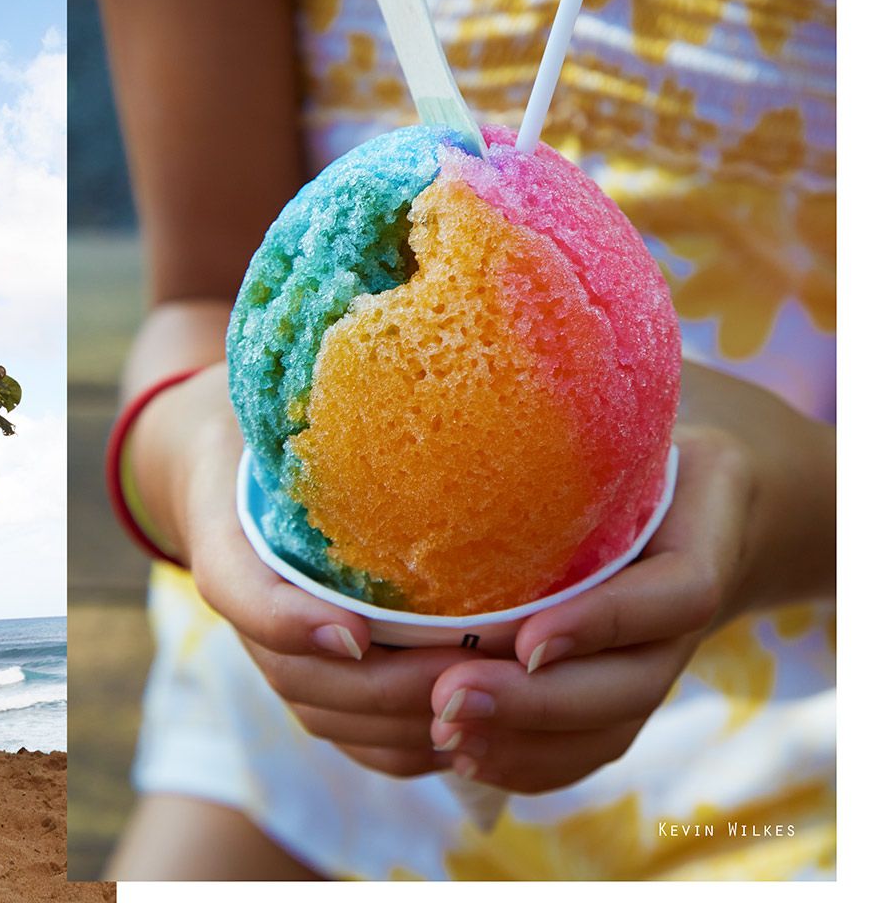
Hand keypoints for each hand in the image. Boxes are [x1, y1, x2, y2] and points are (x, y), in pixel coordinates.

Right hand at [135, 363, 479, 777]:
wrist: (218, 458)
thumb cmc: (268, 421)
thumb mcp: (277, 398)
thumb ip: (324, 398)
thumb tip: (405, 347)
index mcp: (222, 531)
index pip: (234, 590)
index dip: (287, 620)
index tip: (353, 630)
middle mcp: (244, 605)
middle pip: (297, 676)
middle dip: (389, 688)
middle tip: (475, 670)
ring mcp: (273, 650)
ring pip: (327, 717)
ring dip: (404, 723)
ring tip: (488, 701)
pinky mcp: (308, 678)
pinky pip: (350, 736)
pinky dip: (405, 747)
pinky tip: (470, 727)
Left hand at [427, 427, 750, 792]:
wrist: (698, 499)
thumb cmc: (630, 443)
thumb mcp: (622, 414)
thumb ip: (569, 406)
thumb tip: (473, 379)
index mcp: (696, 532)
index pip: (676, 593)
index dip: (607, 622)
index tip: (532, 642)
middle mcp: (678, 614)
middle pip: (632, 684)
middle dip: (537, 702)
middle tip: (447, 698)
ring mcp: (654, 662)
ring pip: (606, 730)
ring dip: (521, 740)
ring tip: (442, 731)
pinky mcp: (619, 694)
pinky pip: (584, 751)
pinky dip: (525, 762)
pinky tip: (459, 754)